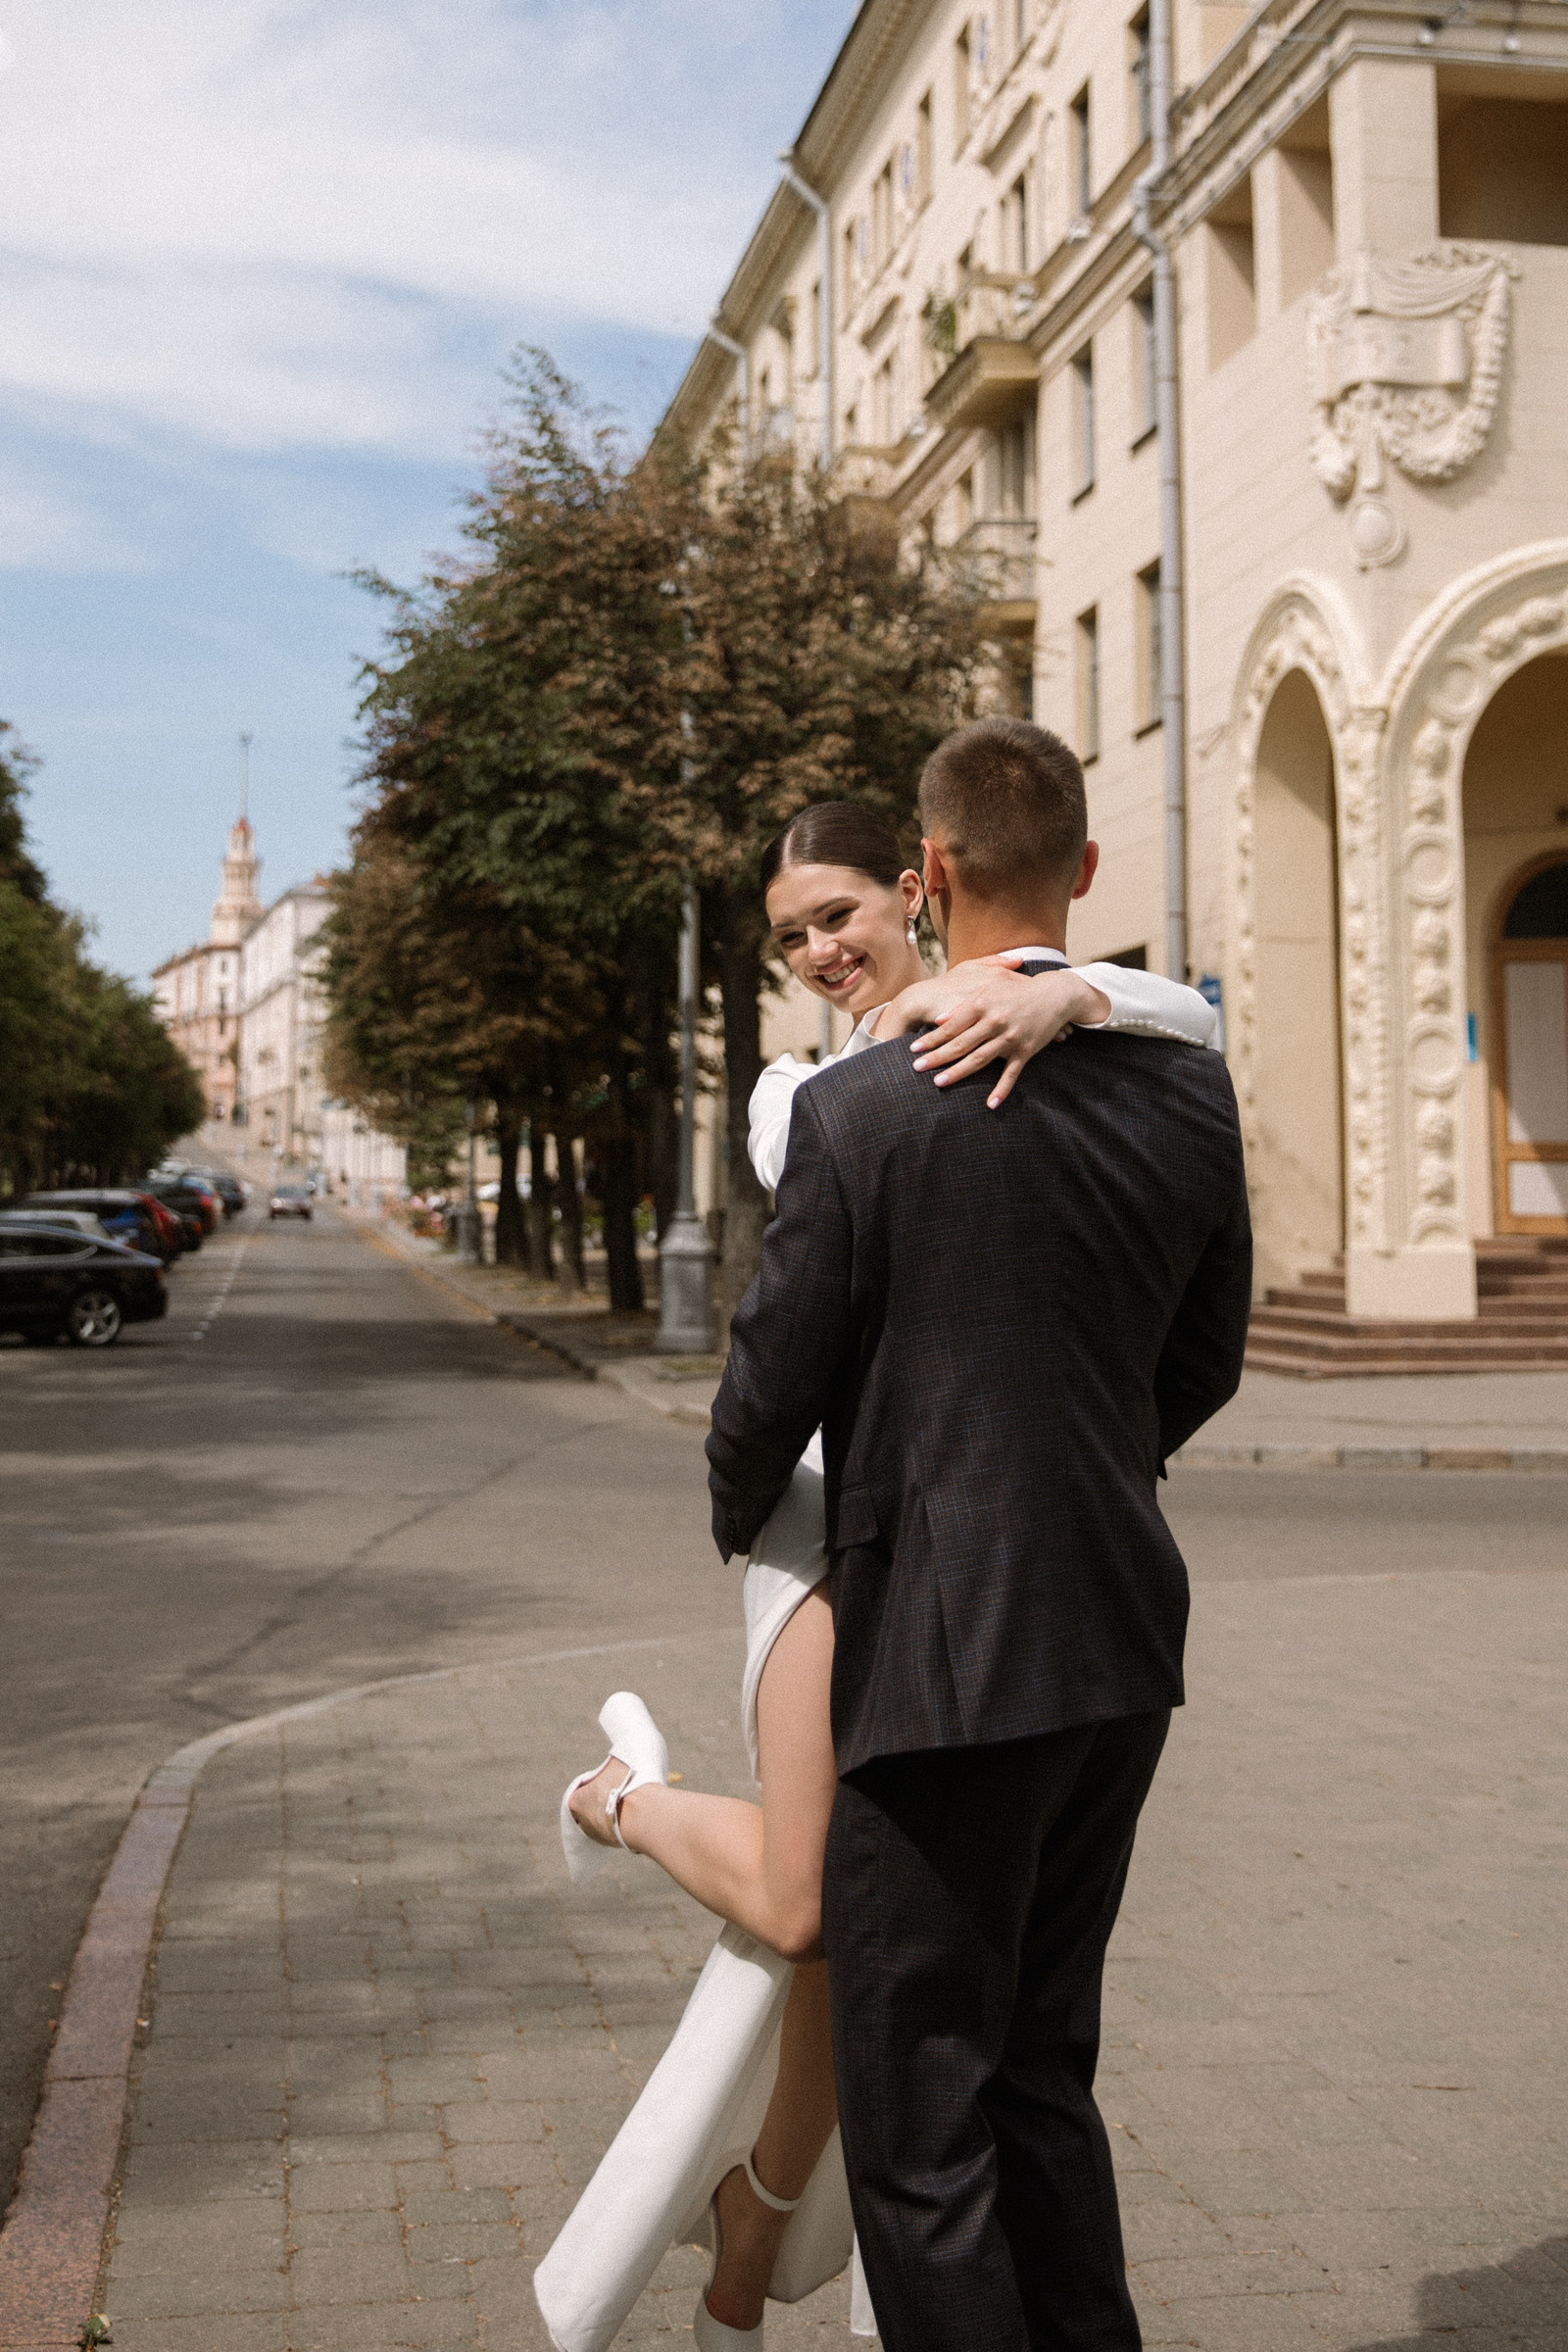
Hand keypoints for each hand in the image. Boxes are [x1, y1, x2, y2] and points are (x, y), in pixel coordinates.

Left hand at [878, 960, 1111, 1108]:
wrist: (1053, 995)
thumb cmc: (1015, 991)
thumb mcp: (988, 989)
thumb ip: (963, 1006)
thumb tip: (939, 1020)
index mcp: (982, 1005)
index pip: (951, 1026)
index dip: (932, 1038)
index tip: (914, 1049)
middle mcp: (994, 1022)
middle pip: (961, 1044)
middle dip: (937, 1057)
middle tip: (917, 1068)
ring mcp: (1010, 1038)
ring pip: (979, 1059)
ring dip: (958, 1073)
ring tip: (939, 1083)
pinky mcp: (1026, 1050)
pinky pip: (1011, 1074)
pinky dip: (1001, 1090)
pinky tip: (990, 1104)